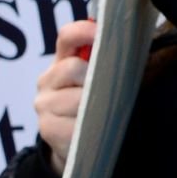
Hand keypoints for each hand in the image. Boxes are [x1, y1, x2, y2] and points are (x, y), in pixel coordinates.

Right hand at [34, 17, 95, 175]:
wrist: (74, 146)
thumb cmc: (94, 108)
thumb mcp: (100, 83)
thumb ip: (107, 63)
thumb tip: (132, 45)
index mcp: (61, 62)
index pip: (67, 36)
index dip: (84, 31)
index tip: (103, 34)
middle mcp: (47, 80)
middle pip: (72, 68)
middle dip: (95, 79)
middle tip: (109, 92)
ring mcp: (44, 105)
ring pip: (76, 99)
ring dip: (96, 107)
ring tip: (104, 114)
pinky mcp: (48, 129)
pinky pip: (75, 124)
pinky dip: (91, 128)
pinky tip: (95, 130)